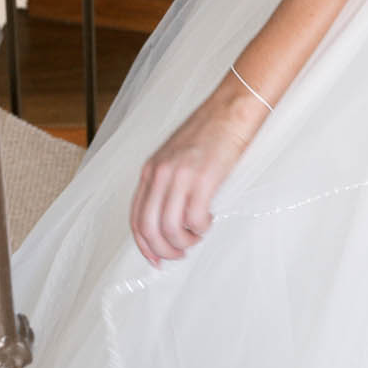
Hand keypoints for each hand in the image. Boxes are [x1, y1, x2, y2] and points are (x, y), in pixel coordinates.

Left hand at [129, 76, 265, 264]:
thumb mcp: (174, 156)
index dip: (144, 246)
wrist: (231, 108)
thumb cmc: (208, 132)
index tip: (156, 259)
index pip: (136, 218)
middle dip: (164, 250)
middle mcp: (160, 173)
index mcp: (150, 169)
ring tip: (197, 235)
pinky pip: (195, 220)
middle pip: (149, 229)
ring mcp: (180, 175)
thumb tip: (166, 220)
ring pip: (171, 229)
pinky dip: (202, 228)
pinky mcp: (203, 178)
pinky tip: (209, 218)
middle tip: (179, 253)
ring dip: (185, 242)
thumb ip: (165, 183)